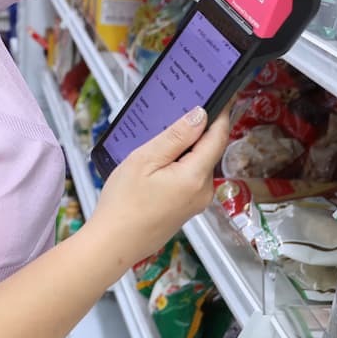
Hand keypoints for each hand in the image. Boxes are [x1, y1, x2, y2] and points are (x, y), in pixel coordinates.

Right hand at [84, 106, 231, 278]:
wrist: (114, 243)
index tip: (223, 94)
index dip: (221, 114)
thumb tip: (200, 115)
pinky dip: (180, 165)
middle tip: (180, 111)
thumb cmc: (123, 203)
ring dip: (186, 149)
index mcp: (195, 176)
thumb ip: (176, 137)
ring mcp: (196, 202)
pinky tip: (159, 163)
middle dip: (198, 130)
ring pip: (198, 165)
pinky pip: (190, 178)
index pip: (218, 137)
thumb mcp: (145, 160)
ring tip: (162, 138)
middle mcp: (203, 191)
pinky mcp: (186, 209)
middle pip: (208, 151)